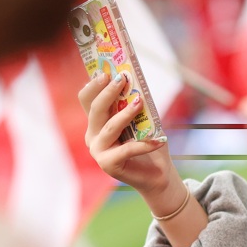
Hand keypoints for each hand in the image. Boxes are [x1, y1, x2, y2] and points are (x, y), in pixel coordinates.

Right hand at [78, 72, 176, 196]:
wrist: (157, 174)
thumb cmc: (148, 142)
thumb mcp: (144, 118)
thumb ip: (137, 103)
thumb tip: (138, 84)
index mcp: (97, 122)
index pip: (87, 100)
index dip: (93, 85)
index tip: (106, 72)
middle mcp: (93, 135)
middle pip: (95, 110)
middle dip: (108, 92)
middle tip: (121, 79)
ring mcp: (98, 151)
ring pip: (110, 127)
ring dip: (126, 113)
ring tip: (140, 102)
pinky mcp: (108, 165)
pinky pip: (127, 149)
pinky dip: (145, 144)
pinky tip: (160, 140)